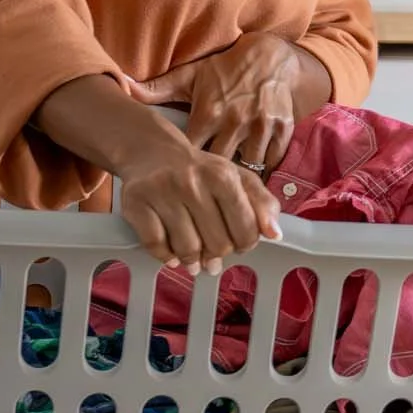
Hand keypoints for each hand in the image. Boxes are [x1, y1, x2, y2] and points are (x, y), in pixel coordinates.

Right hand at [108, 125, 283, 273]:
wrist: (152, 151)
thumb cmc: (201, 171)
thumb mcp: (237, 178)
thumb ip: (262, 204)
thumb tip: (275, 234)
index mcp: (223, 176)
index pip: (246, 229)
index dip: (246, 244)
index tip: (239, 243)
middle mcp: (192, 182)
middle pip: (217, 244)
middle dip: (219, 256)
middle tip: (215, 256)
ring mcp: (162, 193)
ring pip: (186, 249)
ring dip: (193, 262)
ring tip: (195, 261)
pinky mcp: (136, 203)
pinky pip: (156, 246)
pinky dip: (166, 257)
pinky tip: (172, 255)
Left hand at [128, 33, 317, 172]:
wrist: (270, 55)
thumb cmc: (225, 69)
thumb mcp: (191, 76)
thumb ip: (157, 88)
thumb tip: (123, 85)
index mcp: (208, 112)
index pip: (191, 153)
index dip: (186, 169)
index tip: (181, 179)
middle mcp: (235, 121)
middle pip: (219, 168)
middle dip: (213, 181)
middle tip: (206, 191)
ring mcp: (261, 126)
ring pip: (249, 169)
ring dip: (240, 179)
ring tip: (230, 187)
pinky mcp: (282, 129)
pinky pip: (273, 161)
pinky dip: (264, 169)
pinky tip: (254, 175)